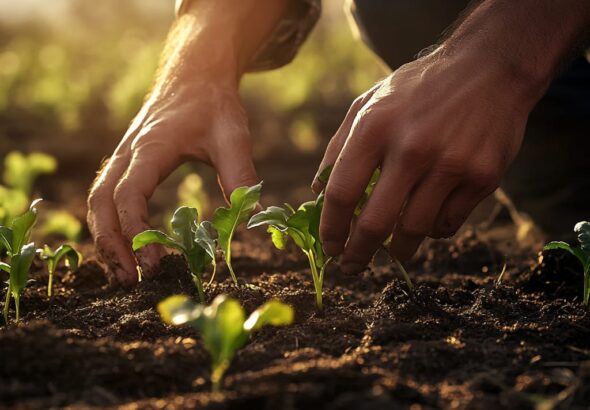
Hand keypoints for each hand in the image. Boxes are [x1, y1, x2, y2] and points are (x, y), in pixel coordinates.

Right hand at [87, 81, 257, 285]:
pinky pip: (108, 195)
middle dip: (110, 243)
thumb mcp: (233, 136)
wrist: (195, 75)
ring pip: (99, 200)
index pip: (129, 193)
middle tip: (130, 280)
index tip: (152, 264)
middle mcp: (129, 152)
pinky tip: (125, 246)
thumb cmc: (213, 105)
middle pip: (102, 201)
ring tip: (122, 273)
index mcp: (151, 146)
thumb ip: (240, 174)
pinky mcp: (129, 161)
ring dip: (106, 237)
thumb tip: (253, 216)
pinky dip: (111, 223)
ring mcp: (125, 156)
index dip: (136, 231)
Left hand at [312, 47, 536, 271]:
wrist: (489, 69)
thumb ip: (339, 147)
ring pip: (414, 231)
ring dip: (397, 249)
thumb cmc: (418, 89)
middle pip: (374, 223)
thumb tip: (317, 193)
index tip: (330, 247)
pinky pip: (448, 225)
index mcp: (375, 127)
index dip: (331, 229)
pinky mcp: (482, 177)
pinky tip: (427, 221)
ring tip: (393, 250)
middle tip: (352, 266)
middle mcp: (411, 148)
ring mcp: (450, 164)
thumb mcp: (369, 103)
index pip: (341, 193)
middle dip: (358, 254)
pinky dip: (432, 231)